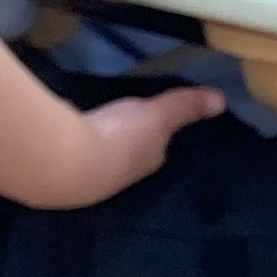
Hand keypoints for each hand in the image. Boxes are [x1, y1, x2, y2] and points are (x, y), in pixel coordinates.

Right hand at [46, 84, 225, 206]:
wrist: (65, 163)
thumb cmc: (121, 138)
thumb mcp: (158, 116)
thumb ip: (184, 107)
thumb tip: (222, 100)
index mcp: (144, 163)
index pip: (153, 150)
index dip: (152, 136)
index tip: (147, 120)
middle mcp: (117, 176)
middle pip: (122, 154)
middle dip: (119, 140)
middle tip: (115, 120)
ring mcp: (84, 174)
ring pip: (92, 152)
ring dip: (90, 139)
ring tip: (86, 122)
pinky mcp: (54, 166)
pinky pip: (64, 145)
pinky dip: (64, 135)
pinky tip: (56, 125)